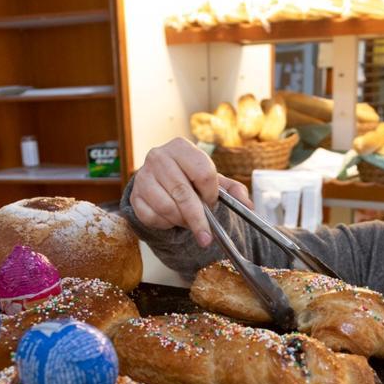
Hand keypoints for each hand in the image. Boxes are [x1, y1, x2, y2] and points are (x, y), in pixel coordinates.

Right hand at [130, 138, 252, 247]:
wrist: (159, 180)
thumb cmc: (188, 178)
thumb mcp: (212, 179)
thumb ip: (232, 190)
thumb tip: (248, 205)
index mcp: (181, 147)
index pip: (203, 172)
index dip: (211, 193)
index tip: (212, 203)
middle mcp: (158, 156)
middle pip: (183, 193)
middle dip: (197, 219)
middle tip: (206, 237)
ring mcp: (143, 176)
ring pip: (167, 208)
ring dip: (181, 221)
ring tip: (187, 220)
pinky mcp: (134, 195)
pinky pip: (152, 217)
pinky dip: (165, 224)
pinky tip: (170, 218)